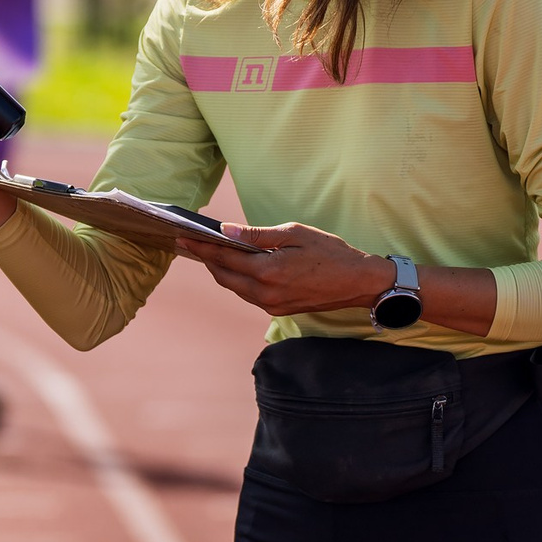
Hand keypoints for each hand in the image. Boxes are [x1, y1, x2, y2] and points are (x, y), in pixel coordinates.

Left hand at [173, 221, 392, 317]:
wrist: (358, 282)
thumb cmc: (330, 252)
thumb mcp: (295, 233)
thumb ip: (258, 234)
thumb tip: (227, 230)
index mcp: (268, 270)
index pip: (224, 257)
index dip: (201, 247)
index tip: (183, 237)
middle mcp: (265, 292)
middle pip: (224, 275)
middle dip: (206, 260)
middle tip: (189, 244)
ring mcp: (271, 305)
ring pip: (234, 287)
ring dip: (220, 271)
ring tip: (208, 254)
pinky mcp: (278, 311)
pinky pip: (248, 294)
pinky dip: (237, 280)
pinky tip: (234, 267)